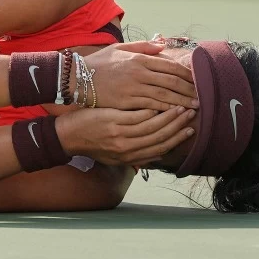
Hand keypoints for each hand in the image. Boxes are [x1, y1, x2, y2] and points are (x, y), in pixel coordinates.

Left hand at [57, 106, 196, 166]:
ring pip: (153, 127)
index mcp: (130, 158)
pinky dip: (152, 110)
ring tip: (182, 106)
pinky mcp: (113, 123)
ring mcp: (121, 136)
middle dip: (179, 126)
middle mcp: (128, 150)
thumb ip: (136, 156)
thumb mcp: (114, 157)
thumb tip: (156, 156)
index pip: (160, 149)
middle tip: (192, 114)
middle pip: (161, 138)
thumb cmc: (91, 143)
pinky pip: (138, 117)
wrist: (66, 137)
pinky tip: (161, 101)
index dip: (177, 139)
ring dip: (170, 117)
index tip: (190, 131)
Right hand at [78, 41, 196, 110]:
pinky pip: (152, 107)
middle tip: (201, 97)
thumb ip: (142, 46)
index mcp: (139, 58)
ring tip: (194, 108)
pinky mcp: (127, 102)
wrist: (77, 78)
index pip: (170, 66)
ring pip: (165, 96)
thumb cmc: (98, 63)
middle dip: (188, 90)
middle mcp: (139, 72)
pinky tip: (175, 115)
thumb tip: (162, 44)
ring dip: (182, 102)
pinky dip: (166, 111)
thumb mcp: (119, 48)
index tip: (196, 80)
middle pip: (171, 82)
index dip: (185, 74)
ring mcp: (134, 88)